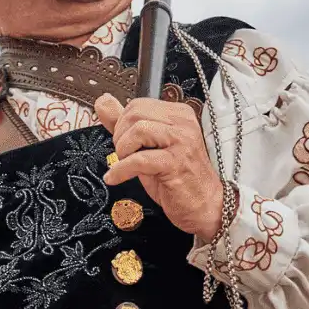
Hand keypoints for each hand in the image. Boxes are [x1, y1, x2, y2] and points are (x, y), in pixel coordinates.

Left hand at [95, 93, 226, 242]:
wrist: (205, 205)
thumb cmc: (178, 177)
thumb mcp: (148, 146)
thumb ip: (125, 123)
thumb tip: (104, 102)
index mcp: (178, 114)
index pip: (138, 104)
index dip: (122, 124)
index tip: (124, 142)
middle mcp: (183, 122)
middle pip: (135, 114)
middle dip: (120, 136)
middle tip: (124, 154)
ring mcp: (182, 141)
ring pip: (138, 130)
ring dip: (123, 150)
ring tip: (125, 164)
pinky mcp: (176, 163)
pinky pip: (139, 159)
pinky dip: (121, 169)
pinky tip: (116, 177)